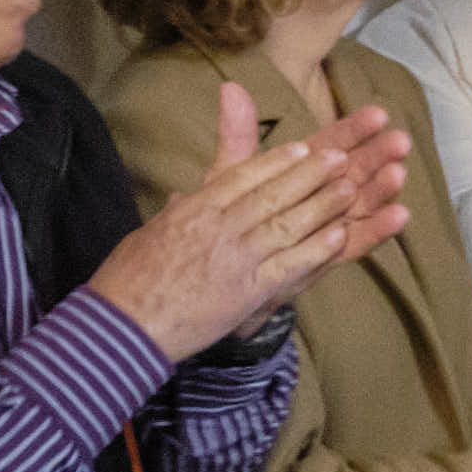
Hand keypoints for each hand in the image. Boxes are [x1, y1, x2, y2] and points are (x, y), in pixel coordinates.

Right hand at [90, 85, 416, 359]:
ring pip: (287, 222)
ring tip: (351, 186)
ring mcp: (235, 257)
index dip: (277, 161)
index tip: (302, 147)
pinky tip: (341, 236)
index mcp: (194, 209)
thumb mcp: (150, 233)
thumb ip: (175, 215)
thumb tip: (182, 200)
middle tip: (340, 156)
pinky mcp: (246, 291)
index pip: (242, 176)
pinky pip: (290, 265)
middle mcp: (218, 226)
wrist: (120, 324)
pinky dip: (317, 248)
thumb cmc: (126, 281)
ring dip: (322, 203)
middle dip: (309, 172)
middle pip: (272, 192)